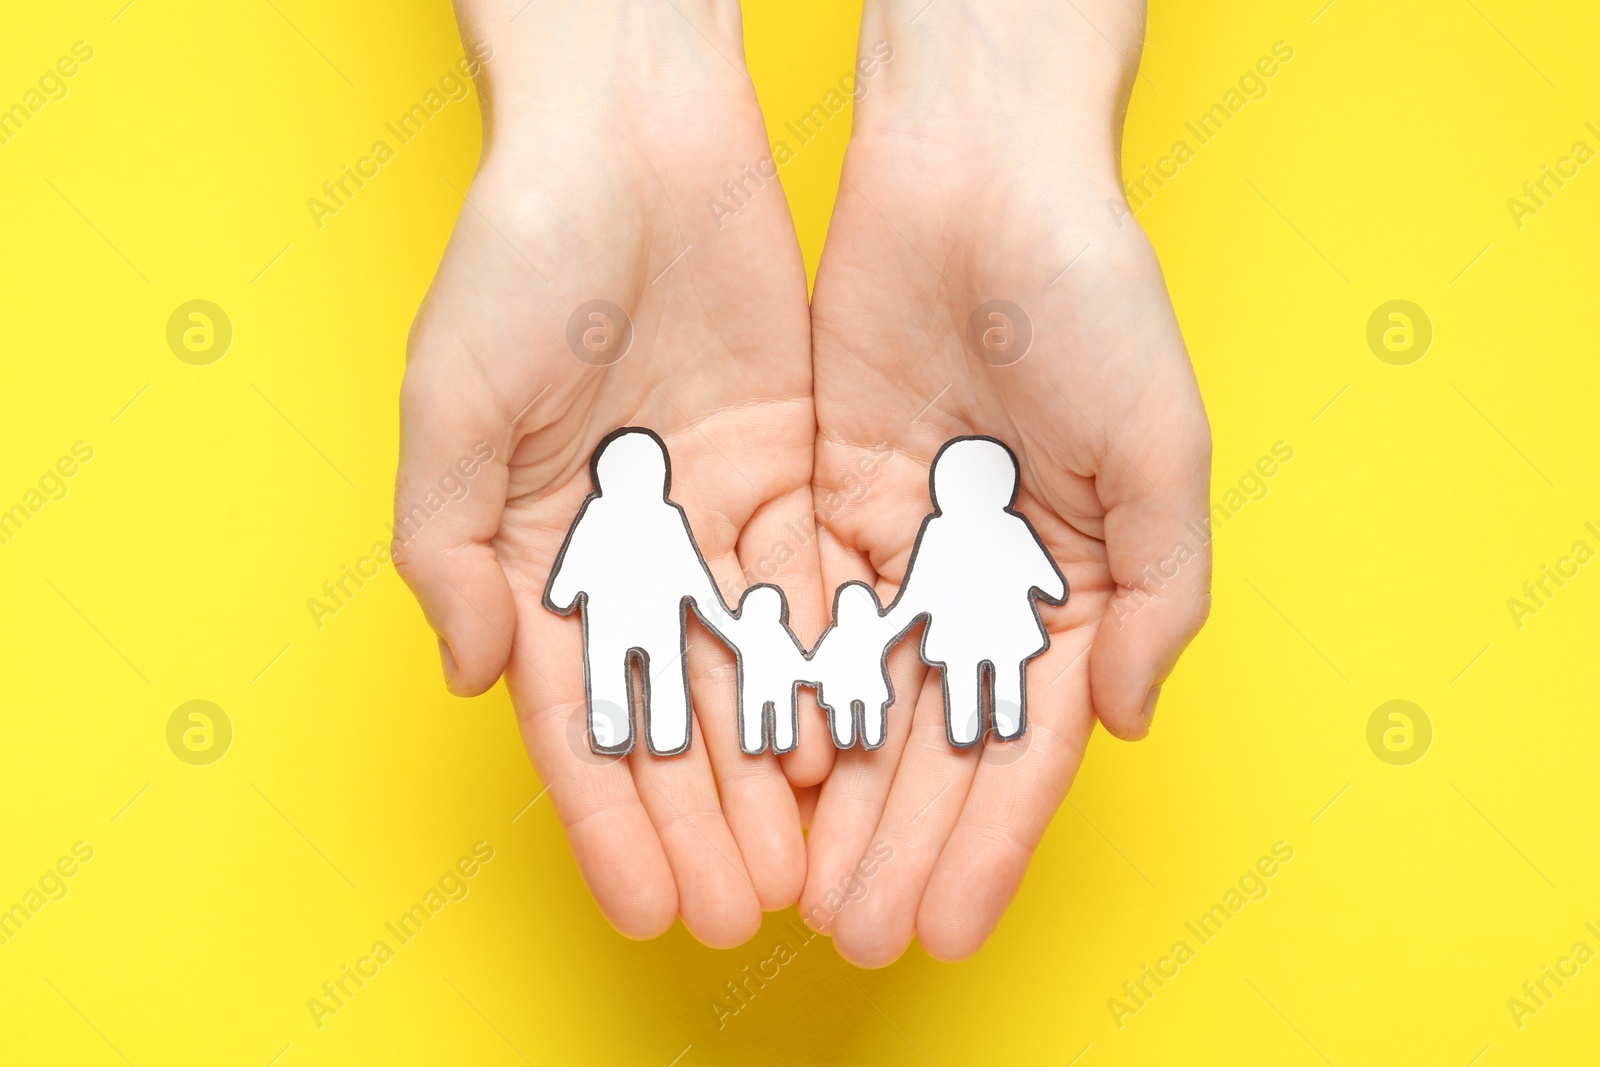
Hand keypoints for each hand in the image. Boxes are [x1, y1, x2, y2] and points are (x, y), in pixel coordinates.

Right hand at [393, 0, 830, 946]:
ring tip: (808, 863)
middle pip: (672, 713)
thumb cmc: (522, 255)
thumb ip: (447, 547)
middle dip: (702, 819)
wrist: (633, 134)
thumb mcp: (452, 401)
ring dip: (774, 771)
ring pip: (751, 670)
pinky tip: (856, 749)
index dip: (610, 816)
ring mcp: (713, 517)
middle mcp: (629, 549)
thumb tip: (474, 677)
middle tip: (743, 913)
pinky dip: (833, 668)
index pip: (578, 714)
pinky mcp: (790, 471)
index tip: (645, 905)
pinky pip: (815, 589)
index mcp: (536, 548)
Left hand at [802, 0, 1210, 964]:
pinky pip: (793, 616)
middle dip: (898, 841)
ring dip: (829, 796)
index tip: (949, 924)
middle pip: (930, 738)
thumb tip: (1122, 722)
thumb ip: (1158, 592)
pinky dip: (775, 694)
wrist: (976, 176)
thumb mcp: (1159, 445)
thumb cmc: (1091, 296)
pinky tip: (756, 772)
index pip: (1022, 741)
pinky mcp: (819, 501)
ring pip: (854, 697)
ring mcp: (896, 548)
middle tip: (855, 934)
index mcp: (1069, 582)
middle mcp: (977, 580)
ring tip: (797, 886)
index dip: (988, 839)